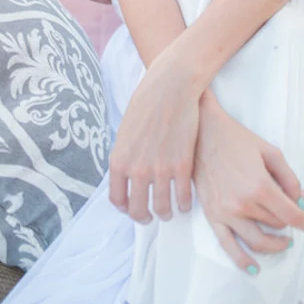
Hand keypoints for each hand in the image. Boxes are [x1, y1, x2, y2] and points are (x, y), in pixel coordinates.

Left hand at [109, 47, 198, 222]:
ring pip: (161, 207)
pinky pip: (182, 196)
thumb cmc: (147, 102)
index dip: (126, 208)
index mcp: (120, 161)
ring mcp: (160, 170)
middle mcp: (137, 170)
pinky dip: (184, 204)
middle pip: (138, 210)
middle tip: (151, 216)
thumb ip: (126, 154)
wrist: (171, 87)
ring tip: (170, 211)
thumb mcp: (126, 131)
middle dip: (144, 217)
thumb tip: (130, 171)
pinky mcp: (182, 165)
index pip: (118, 199)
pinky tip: (186, 202)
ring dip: (165, 213)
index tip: (133, 208)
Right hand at [193, 91, 303, 271]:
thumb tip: (300, 199)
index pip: (291, 215)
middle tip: (294, 216)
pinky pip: (228, 246)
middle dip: (290, 223)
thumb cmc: (238, 140)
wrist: (203, 135)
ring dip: (275, 245)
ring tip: (284, 242)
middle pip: (276, 225)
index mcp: (260, 185)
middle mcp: (244, 204)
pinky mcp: (213, 217)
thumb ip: (288, 177)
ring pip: (257, 240)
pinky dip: (242, 260)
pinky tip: (254, 268)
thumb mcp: (270, 151)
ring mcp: (227, 213)